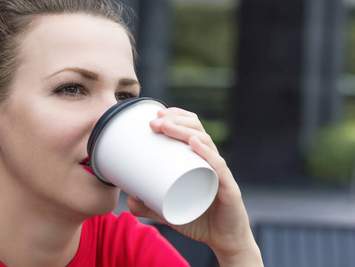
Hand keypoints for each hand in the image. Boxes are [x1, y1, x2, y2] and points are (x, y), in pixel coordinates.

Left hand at [127, 108, 262, 265]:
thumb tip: (127, 200)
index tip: (155, 115)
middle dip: (175, 120)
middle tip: (154, 122)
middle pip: (196, 129)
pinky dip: (206, 153)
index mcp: (200, 158)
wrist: (224, 240)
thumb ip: (150, 205)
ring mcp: (220, 172)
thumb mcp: (169, 210)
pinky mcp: (228, 188)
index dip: (175, 116)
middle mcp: (211, 160)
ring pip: (205, 142)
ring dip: (184, 130)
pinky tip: (194, 144)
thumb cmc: (199, 218)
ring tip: (166, 127)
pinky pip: (218, 167)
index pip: (191, 127)